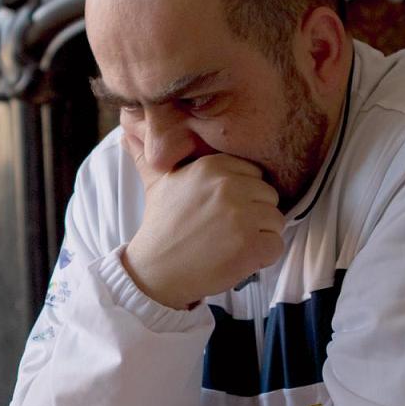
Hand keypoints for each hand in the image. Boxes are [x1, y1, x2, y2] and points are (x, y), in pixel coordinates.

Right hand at [123, 150, 284, 308]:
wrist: (155, 270)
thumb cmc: (160, 227)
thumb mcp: (156, 183)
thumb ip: (150, 156)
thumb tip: (127, 134)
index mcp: (213, 166)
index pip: (255, 174)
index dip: (244, 195)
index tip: (223, 211)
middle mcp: (229, 186)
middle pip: (269, 196)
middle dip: (255, 215)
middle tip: (227, 231)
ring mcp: (242, 216)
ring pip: (276, 220)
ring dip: (260, 236)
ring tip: (232, 244)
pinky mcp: (251, 245)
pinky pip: (277, 245)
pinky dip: (263, 257)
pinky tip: (239, 259)